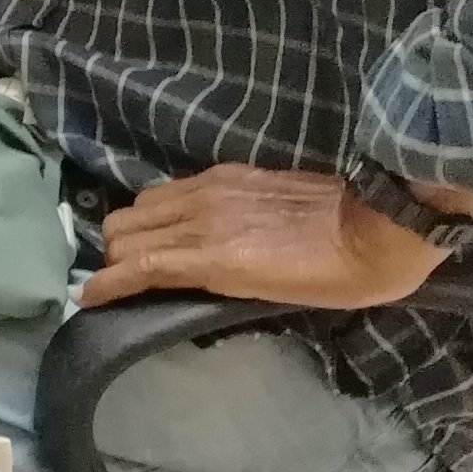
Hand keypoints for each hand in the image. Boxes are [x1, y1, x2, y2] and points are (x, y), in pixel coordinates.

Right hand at [77, 165, 443, 313]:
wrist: (386, 221)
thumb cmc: (342, 277)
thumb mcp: (277, 296)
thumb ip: (219, 284)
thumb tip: (183, 284)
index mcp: (213, 254)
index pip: (135, 264)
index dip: (104, 284)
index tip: (86, 298)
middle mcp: (201, 215)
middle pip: (122, 228)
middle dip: (110, 255)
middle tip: (118, 278)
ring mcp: (213, 189)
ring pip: (140, 203)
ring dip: (131, 228)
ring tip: (142, 249)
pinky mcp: (230, 173)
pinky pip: (172, 189)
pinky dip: (158, 210)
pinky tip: (176, 225)